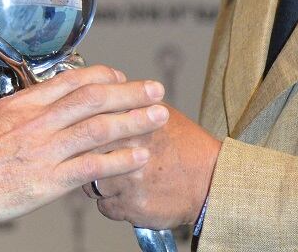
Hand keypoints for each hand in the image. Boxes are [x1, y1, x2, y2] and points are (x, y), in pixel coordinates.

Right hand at [0, 65, 168, 223]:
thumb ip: (29, 110)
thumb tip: (50, 103)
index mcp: (27, 102)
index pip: (73, 79)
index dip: (104, 76)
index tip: (121, 78)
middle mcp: (39, 121)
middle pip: (94, 98)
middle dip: (130, 93)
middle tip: (155, 90)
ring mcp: (46, 149)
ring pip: (99, 128)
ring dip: (134, 121)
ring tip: (158, 117)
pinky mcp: (49, 179)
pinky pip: (92, 166)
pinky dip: (119, 160)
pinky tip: (139, 156)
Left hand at [90, 103, 220, 228]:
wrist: (212, 180)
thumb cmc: (185, 144)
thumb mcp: (161, 111)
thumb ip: (130, 102)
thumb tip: (102, 89)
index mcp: (134, 124)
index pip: (92, 126)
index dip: (85, 132)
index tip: (86, 135)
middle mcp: (129, 152)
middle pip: (86, 155)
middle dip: (87, 157)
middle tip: (97, 157)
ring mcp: (129, 182)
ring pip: (92, 184)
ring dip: (99, 182)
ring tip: (118, 178)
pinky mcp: (132, 207)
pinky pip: (105, 206)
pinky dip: (113, 203)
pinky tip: (128, 194)